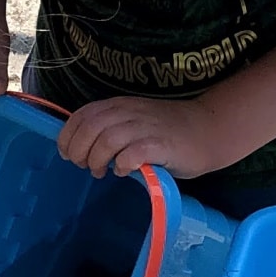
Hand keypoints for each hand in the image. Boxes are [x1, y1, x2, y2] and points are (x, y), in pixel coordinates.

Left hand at [58, 96, 223, 181]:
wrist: (209, 129)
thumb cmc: (168, 131)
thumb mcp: (134, 121)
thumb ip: (110, 128)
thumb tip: (81, 148)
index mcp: (120, 105)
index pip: (83, 115)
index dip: (68, 135)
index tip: (66, 153)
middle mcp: (130, 112)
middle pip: (91, 127)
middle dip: (79, 149)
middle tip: (82, 165)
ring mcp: (146, 126)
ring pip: (108, 138)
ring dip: (97, 158)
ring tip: (100, 171)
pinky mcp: (162, 144)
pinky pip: (134, 152)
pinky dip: (122, 163)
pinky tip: (123, 171)